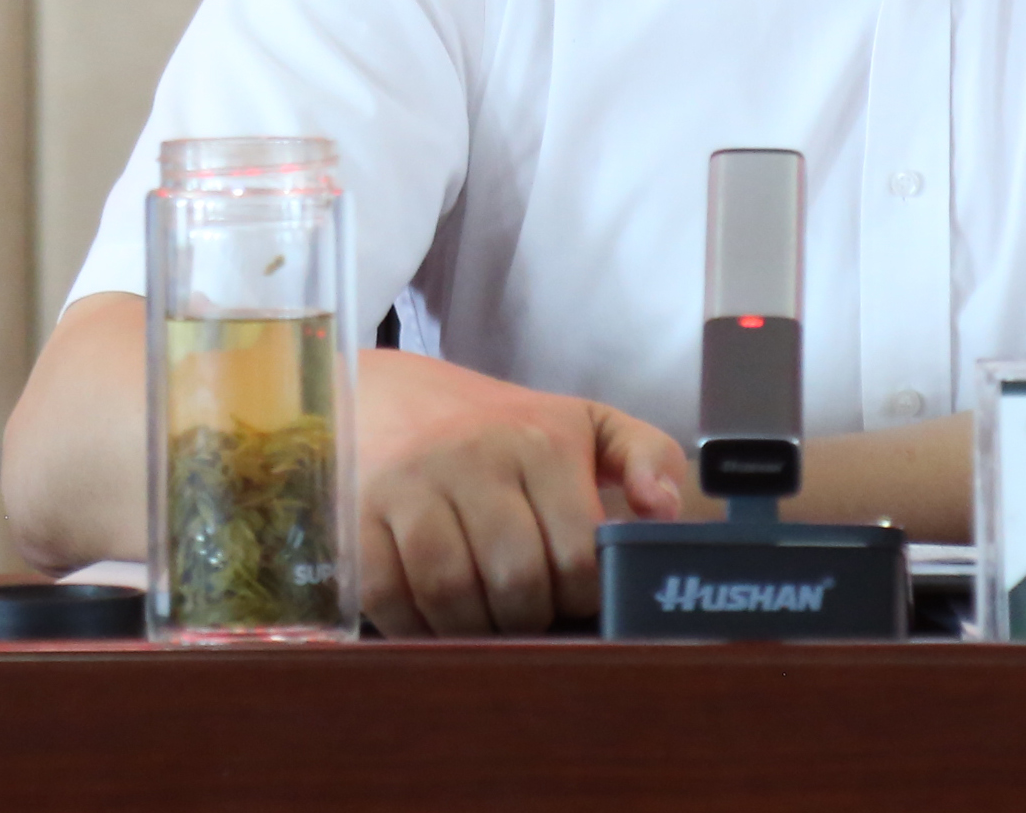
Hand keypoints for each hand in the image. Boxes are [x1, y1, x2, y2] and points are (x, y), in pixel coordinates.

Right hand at [354, 350, 685, 635]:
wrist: (389, 396)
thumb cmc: (502, 427)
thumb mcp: (585, 423)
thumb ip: (647, 455)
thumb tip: (667, 512)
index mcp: (541, 440)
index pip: (579, 556)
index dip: (586, 597)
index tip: (579, 598)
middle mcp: (475, 458)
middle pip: (518, 585)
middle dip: (532, 619)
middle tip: (532, 616)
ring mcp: (410, 488)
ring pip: (453, 598)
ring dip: (475, 630)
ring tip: (487, 619)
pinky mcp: (358, 517)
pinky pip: (390, 600)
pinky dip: (415, 627)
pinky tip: (434, 617)